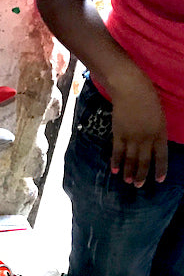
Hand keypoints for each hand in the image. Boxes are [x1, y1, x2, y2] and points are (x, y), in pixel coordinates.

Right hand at [109, 70, 167, 186]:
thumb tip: (151, 145)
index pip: (161, 155)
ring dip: (129, 171)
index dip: (160, 168)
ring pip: (131, 159)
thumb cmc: (147, 97)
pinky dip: (116, 162)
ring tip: (128, 181)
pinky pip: (117, 152)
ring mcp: (131, 137)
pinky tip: (115, 170)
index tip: (159, 180)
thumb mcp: (159, 115)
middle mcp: (146, 137)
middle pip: (144, 160)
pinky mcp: (118, 134)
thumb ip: (156, 131)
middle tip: (139, 186)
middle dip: (142, 174)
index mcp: (159, 132)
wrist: (130, 89)